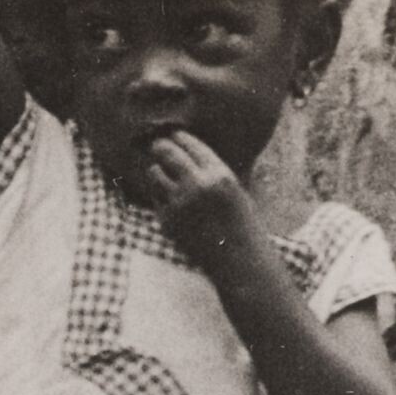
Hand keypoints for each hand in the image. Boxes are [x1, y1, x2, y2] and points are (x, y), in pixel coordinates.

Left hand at [138, 130, 253, 264]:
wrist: (238, 261)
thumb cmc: (241, 223)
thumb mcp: (235, 188)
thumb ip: (214, 169)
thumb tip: (189, 147)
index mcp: (219, 174)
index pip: (190, 143)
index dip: (177, 136)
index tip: (172, 133)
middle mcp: (198, 186)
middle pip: (166, 152)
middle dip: (159, 146)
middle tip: (156, 145)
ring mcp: (179, 204)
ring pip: (154, 173)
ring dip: (157, 170)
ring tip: (162, 172)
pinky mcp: (167, 221)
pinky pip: (155, 198)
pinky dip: (160, 195)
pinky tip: (171, 199)